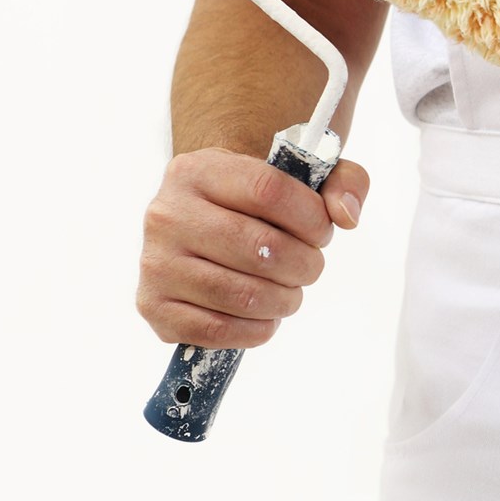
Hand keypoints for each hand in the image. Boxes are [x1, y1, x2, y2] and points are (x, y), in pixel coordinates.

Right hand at [135, 147, 369, 348]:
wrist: (207, 224)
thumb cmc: (261, 202)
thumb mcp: (303, 175)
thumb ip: (343, 181)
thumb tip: (346, 215)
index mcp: (198, 170)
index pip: (270, 191)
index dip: (312, 218)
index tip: (323, 231)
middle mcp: (166, 213)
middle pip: (261, 248)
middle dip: (306, 264)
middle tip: (309, 266)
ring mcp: (155, 262)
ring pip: (243, 295)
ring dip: (285, 300)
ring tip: (290, 290)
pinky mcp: (153, 306)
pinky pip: (218, 330)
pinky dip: (258, 330)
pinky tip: (265, 315)